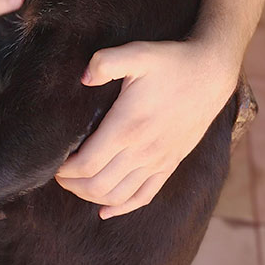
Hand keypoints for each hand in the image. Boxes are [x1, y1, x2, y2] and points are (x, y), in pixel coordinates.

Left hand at [55, 39, 238, 217]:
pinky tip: (106, 211)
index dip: (65, 170)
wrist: (210, 73)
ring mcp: (158, 161)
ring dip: (91, 196)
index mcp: (128, 126)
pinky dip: (122, 208)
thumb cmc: (171, 62)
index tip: (53, 162)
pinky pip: (144, 196)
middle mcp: (143, 150)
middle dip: (72, 185)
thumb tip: (83, 78)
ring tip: (76, 185)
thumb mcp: (137, 53)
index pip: (88, 164)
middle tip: (58, 174)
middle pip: (98, 185)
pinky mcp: (170, 164)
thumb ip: (105, 62)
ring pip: (118, 196)